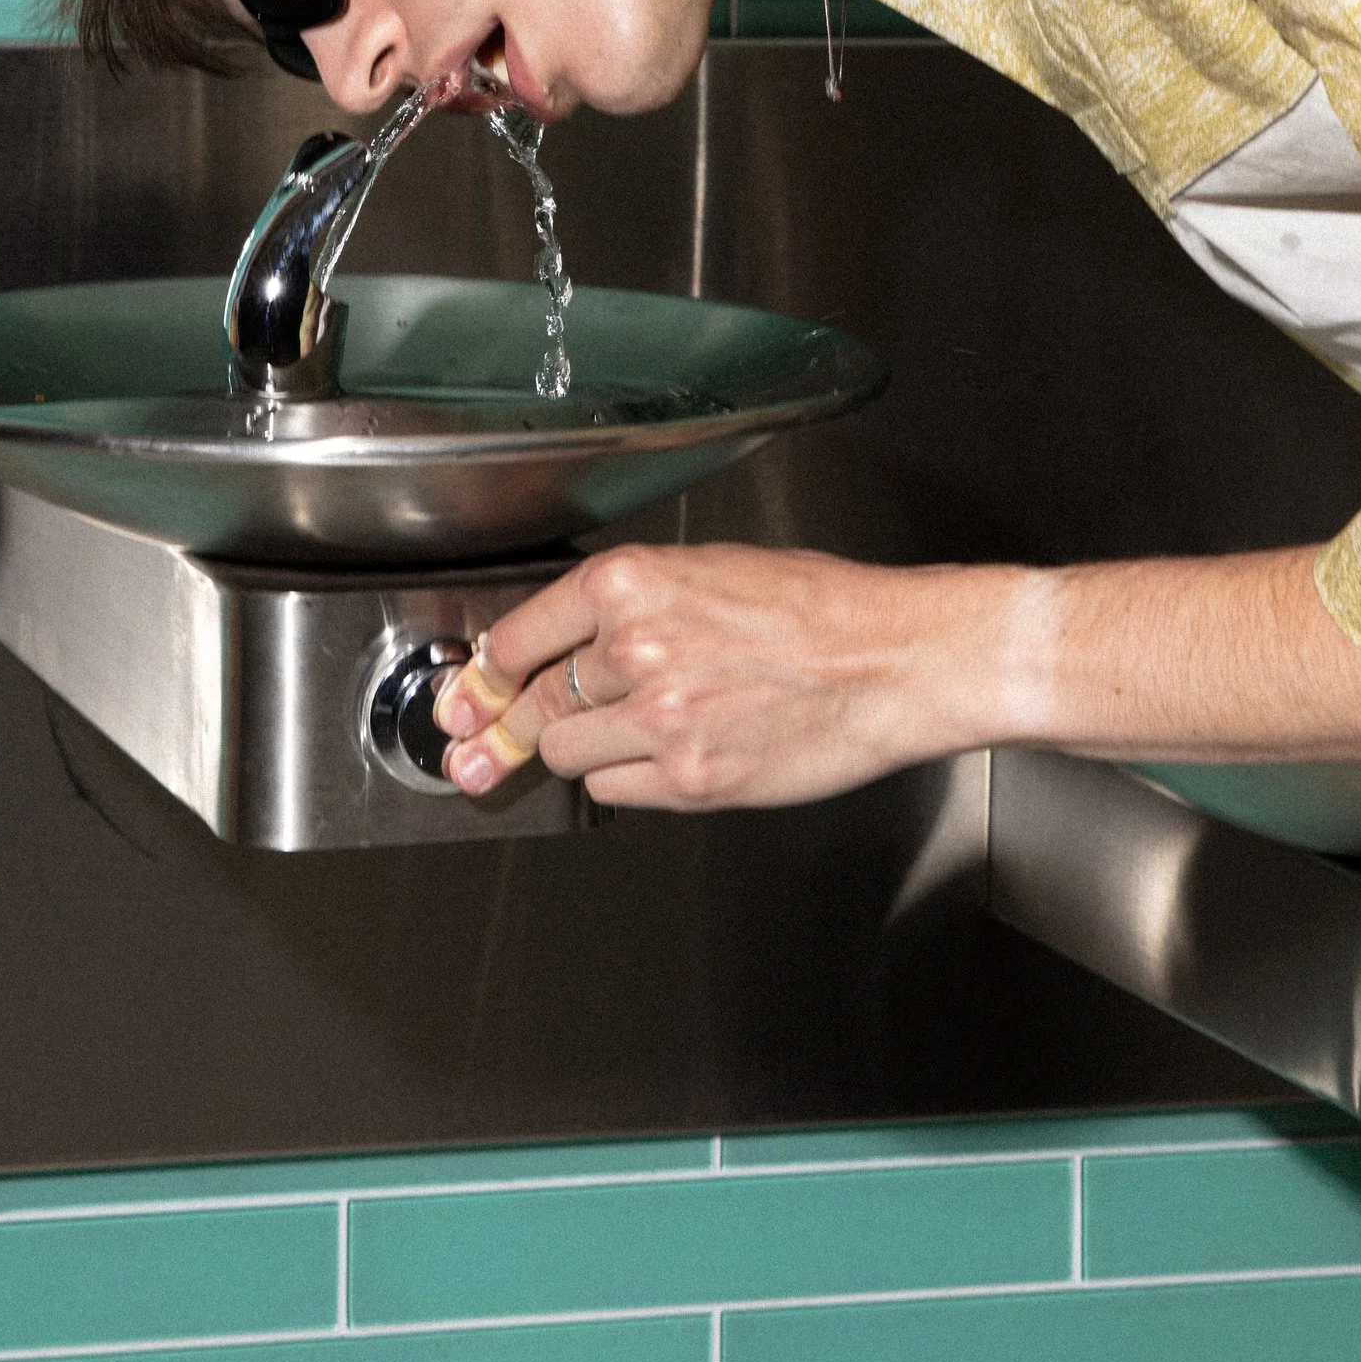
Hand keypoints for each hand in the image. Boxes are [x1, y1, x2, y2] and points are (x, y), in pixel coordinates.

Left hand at [432, 543, 982, 810]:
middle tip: (470, 744)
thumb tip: (562, 641)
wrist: (893, 659)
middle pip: (532, 701)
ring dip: (574, 748)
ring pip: (565, 752)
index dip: (484, 671)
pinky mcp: (690, 779)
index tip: (467, 689)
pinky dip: (622, 779)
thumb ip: (631, 606)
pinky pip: (615, 790)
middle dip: (493, 727)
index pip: (520, 635)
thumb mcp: (709, 570)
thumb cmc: (819, 608)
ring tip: (604, 735)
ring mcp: (660, 720)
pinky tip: (652, 757)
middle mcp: (637, 648)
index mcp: (633, 583)